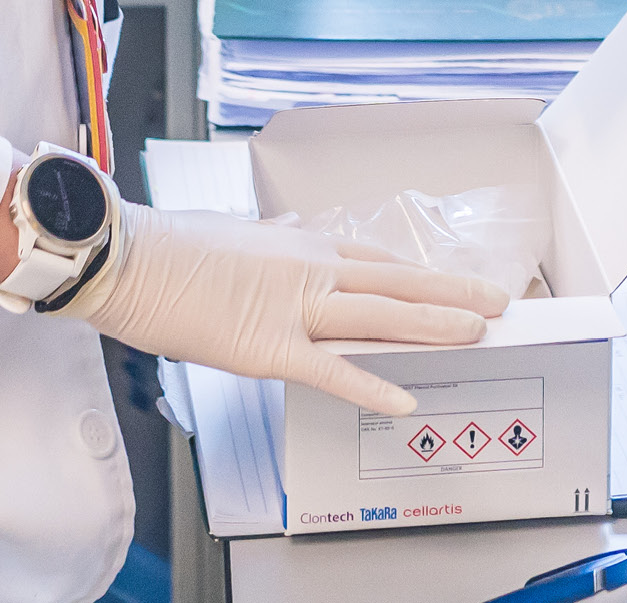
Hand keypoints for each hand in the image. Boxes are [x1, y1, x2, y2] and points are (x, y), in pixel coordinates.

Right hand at [48, 203, 507, 414]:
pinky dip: (372, 383)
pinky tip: (405, 397)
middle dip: (450, 292)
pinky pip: (330, 368)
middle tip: (496, 300)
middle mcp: (307, 268)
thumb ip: (271, 238)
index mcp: (299, 246)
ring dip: (434, 324)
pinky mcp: (268, 346)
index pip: (376, 261)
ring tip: (478, 331)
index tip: (452, 282)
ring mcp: (292, 306)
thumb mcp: (233, 232)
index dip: (420, 275)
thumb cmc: (171, 246)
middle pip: (394, 281)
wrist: (130, 257)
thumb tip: (290, 229)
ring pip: (379, 315)